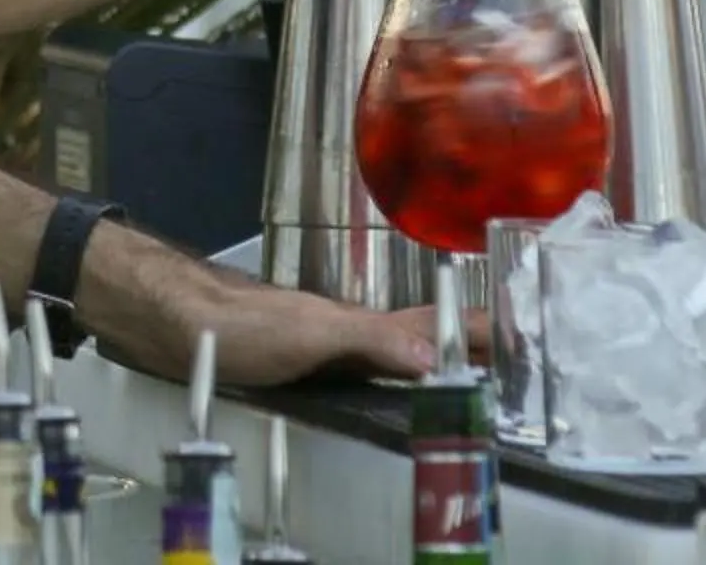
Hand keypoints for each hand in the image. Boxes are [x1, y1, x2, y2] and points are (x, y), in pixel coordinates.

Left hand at [96, 269, 486, 387]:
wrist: (172, 320)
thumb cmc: (230, 321)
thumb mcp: (309, 334)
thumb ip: (372, 343)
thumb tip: (434, 361)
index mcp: (365, 324)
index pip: (442, 325)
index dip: (486, 329)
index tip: (533, 330)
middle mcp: (354, 333)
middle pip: (429, 337)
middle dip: (476, 342)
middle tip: (521, 351)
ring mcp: (330, 347)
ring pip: (402, 352)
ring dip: (442, 356)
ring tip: (477, 366)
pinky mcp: (305, 365)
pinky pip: (370, 370)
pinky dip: (398, 374)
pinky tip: (397, 385)